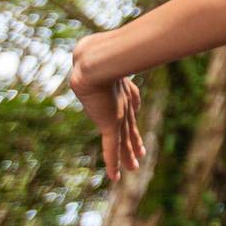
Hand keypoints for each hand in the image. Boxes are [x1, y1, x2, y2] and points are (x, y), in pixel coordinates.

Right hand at [69, 39, 145, 182]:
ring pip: (123, 141)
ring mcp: (116, 115)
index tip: (135, 128)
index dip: (130, 119)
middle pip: (129, 128)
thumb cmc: (94, 55)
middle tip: (140, 155)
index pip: (128, 111)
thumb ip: (95, 55)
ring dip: (127, 156)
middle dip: (133, 142)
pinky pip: (111, 149)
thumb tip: (85, 48)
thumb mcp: (97, 56)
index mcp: (119, 92)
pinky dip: (113, 163)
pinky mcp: (110, 123)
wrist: (95, 63)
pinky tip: (115, 177)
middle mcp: (121, 105)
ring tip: (134, 168)